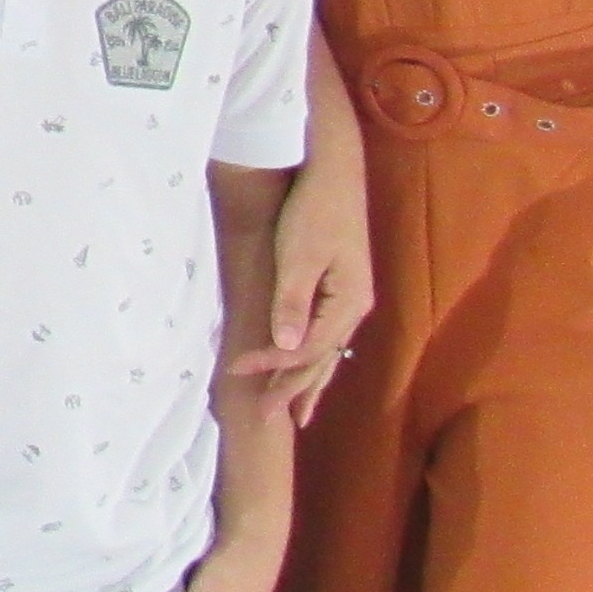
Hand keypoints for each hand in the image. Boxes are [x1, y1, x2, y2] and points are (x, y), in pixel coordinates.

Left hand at [232, 160, 374, 423]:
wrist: (335, 171)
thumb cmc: (315, 209)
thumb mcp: (299, 256)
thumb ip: (292, 304)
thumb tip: (285, 349)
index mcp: (348, 303)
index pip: (305, 349)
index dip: (271, 365)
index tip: (236, 371)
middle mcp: (355, 308)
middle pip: (322, 360)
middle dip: (294, 389)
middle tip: (267, 420)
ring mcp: (352, 300)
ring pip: (328, 352)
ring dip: (307, 382)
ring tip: (296, 414)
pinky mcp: (343, 289)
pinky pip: (327, 336)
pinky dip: (314, 359)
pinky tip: (308, 368)